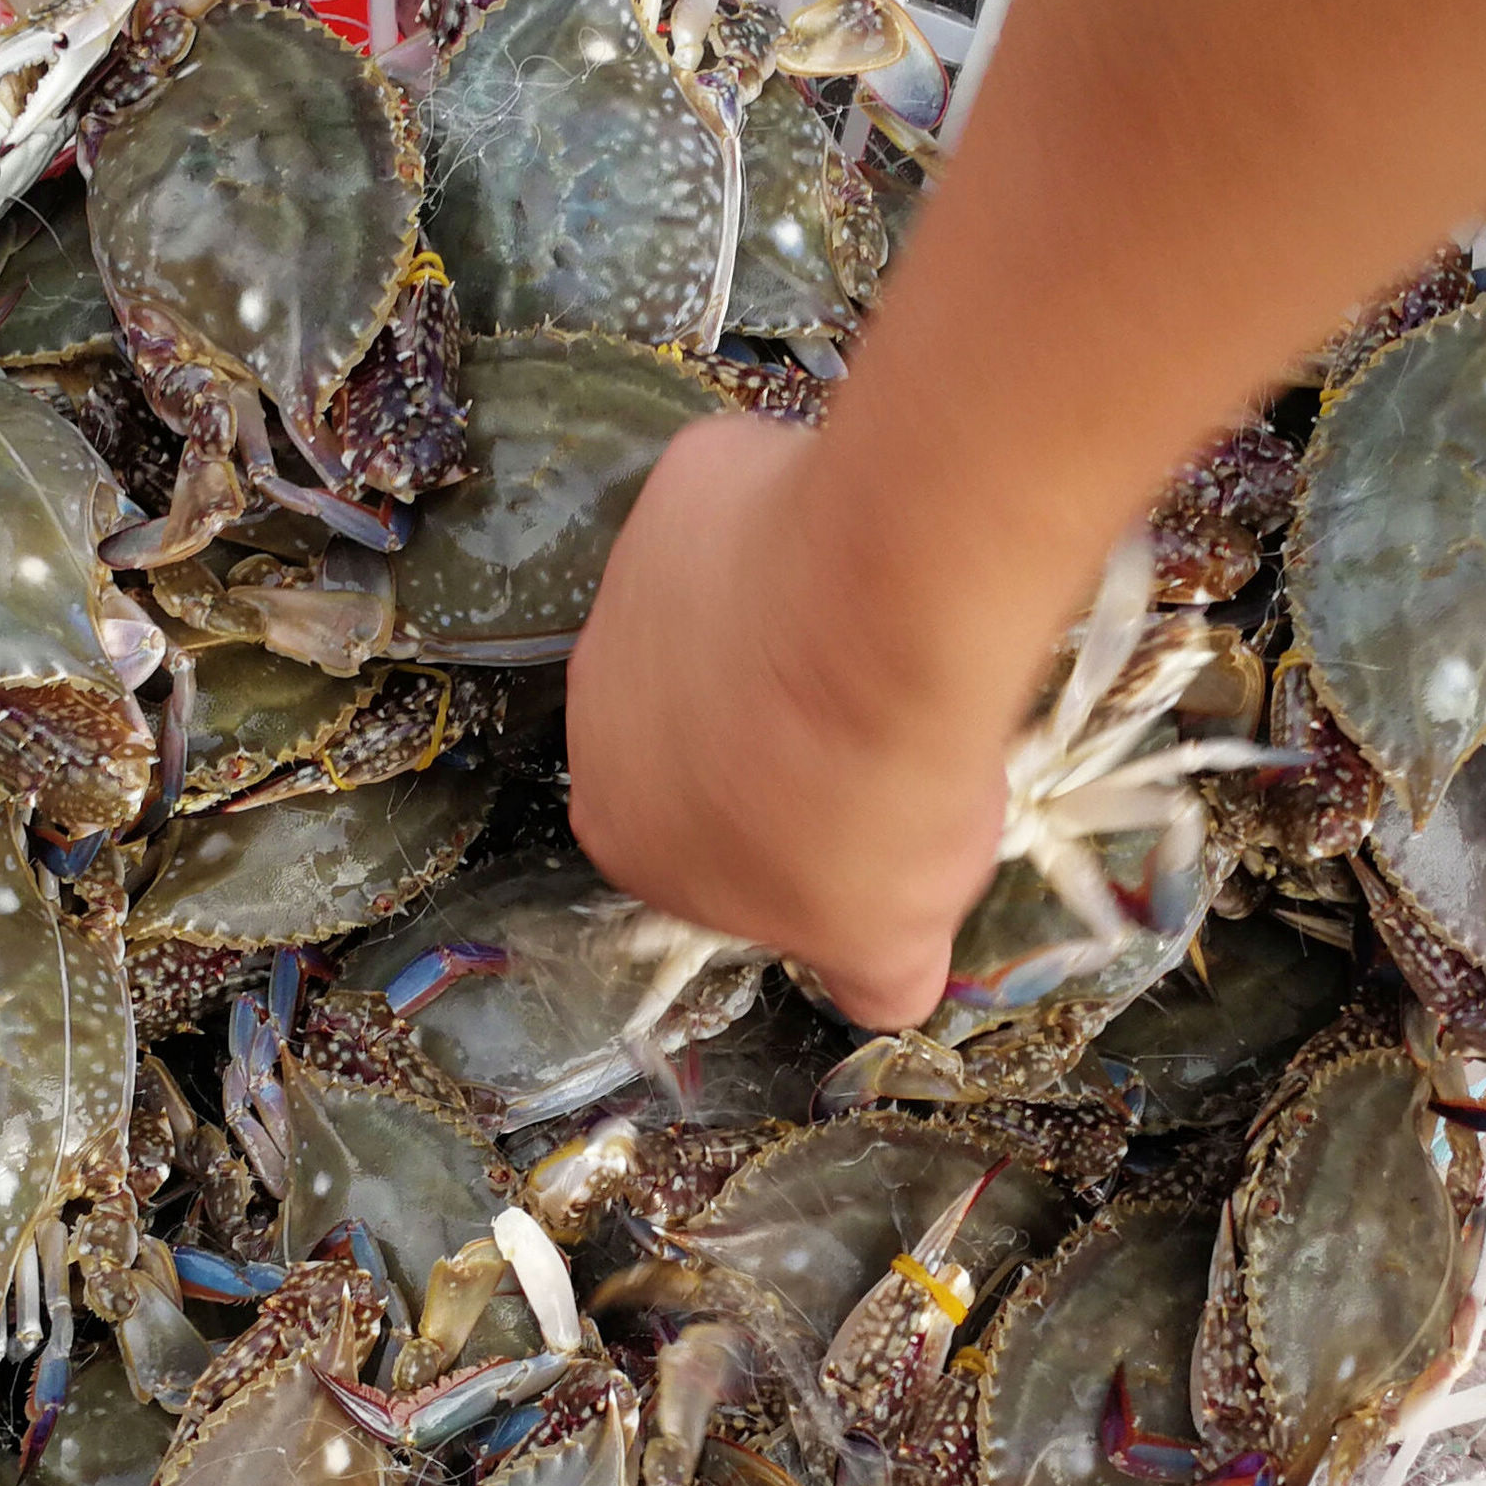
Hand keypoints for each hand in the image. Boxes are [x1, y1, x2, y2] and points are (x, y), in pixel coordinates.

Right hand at [569, 415, 1012, 1029]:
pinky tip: (863, 550)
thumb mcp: (888, 941)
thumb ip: (876, 979)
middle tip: (880, 724)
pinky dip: (800, 531)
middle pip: (699, 723)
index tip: (863, 816)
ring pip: (724, 614)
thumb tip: (888, 996)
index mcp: (625, 833)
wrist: (881, 628)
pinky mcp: (681, 489)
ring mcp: (630, 584)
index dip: (786, 833)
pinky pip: (746, 513)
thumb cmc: (868, 808)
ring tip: (884, 635)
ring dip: (789, 624)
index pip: (702, 843)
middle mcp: (597, 708)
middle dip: (777, 725)